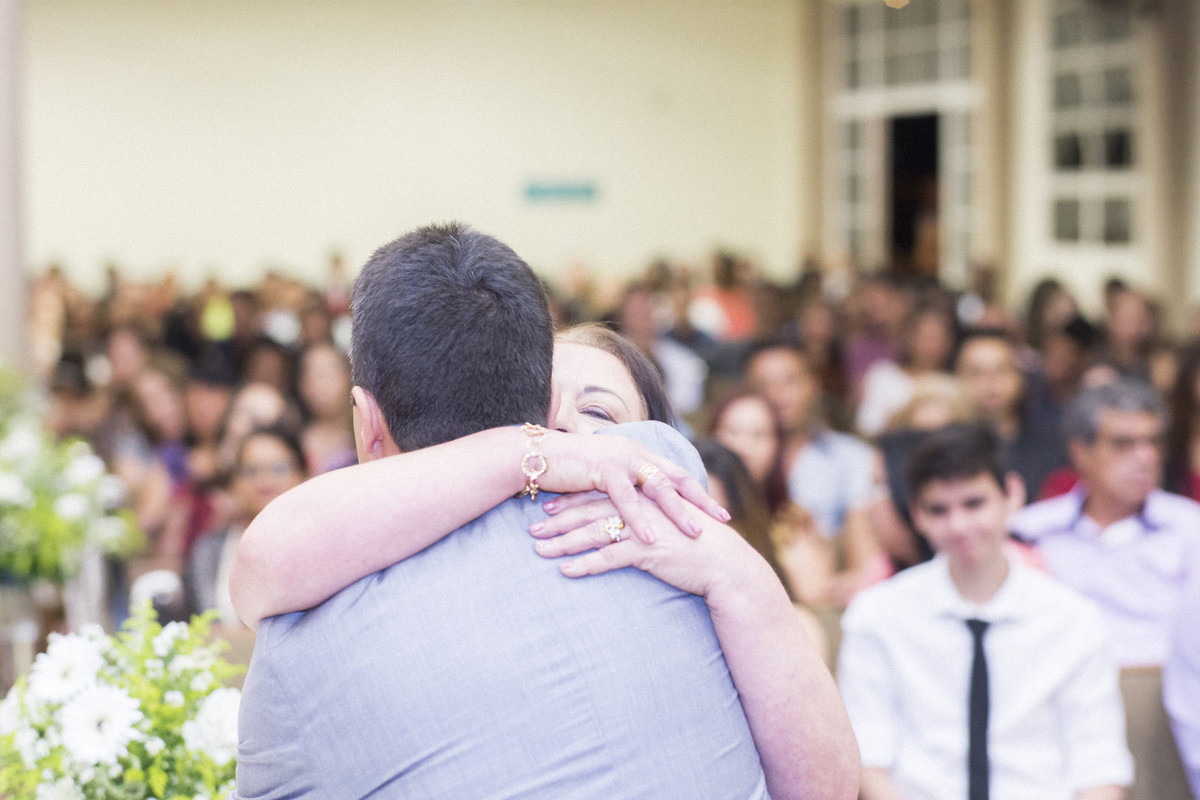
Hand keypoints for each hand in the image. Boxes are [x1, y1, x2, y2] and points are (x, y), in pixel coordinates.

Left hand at [531, 493, 761, 599]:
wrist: (725, 564)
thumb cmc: (699, 546)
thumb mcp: (671, 524)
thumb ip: (649, 517)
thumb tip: (628, 522)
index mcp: (644, 497)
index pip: (601, 495)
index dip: (573, 501)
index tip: (549, 506)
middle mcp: (640, 507)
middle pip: (590, 510)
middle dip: (558, 520)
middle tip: (532, 528)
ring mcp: (642, 527)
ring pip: (593, 532)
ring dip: (562, 542)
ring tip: (538, 551)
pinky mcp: (646, 549)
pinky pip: (607, 557)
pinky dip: (584, 564)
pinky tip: (565, 571)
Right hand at [536, 430, 729, 544]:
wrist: (537, 457)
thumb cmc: (570, 471)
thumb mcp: (604, 479)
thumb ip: (626, 487)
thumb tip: (643, 507)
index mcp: (638, 454)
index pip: (676, 474)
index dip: (698, 493)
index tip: (720, 512)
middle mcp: (635, 453)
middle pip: (676, 478)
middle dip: (700, 500)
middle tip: (722, 521)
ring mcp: (620, 459)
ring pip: (657, 487)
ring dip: (677, 511)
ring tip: (694, 533)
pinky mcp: (603, 469)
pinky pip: (626, 499)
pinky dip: (640, 519)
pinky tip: (651, 537)